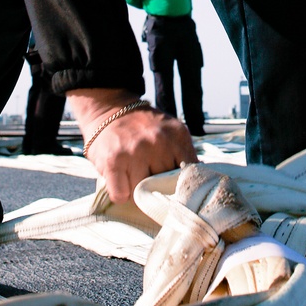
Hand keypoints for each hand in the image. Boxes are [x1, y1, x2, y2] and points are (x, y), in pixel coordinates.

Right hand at [69, 88, 197, 203]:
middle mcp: (158, 142)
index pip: (189, 176)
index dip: (181, 186)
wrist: (109, 109)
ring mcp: (134, 152)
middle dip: (158, 188)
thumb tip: (196, 188)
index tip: (174, 189)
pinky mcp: (113, 161)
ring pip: (142, 194)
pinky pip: (121, 195)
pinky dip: (120, 194)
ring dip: (137, 193)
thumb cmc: (142, 129)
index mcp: (177, 135)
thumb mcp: (171, 133)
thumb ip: (184, 155)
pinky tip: (120, 181)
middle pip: (165, 187)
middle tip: (149, 179)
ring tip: (133, 177)